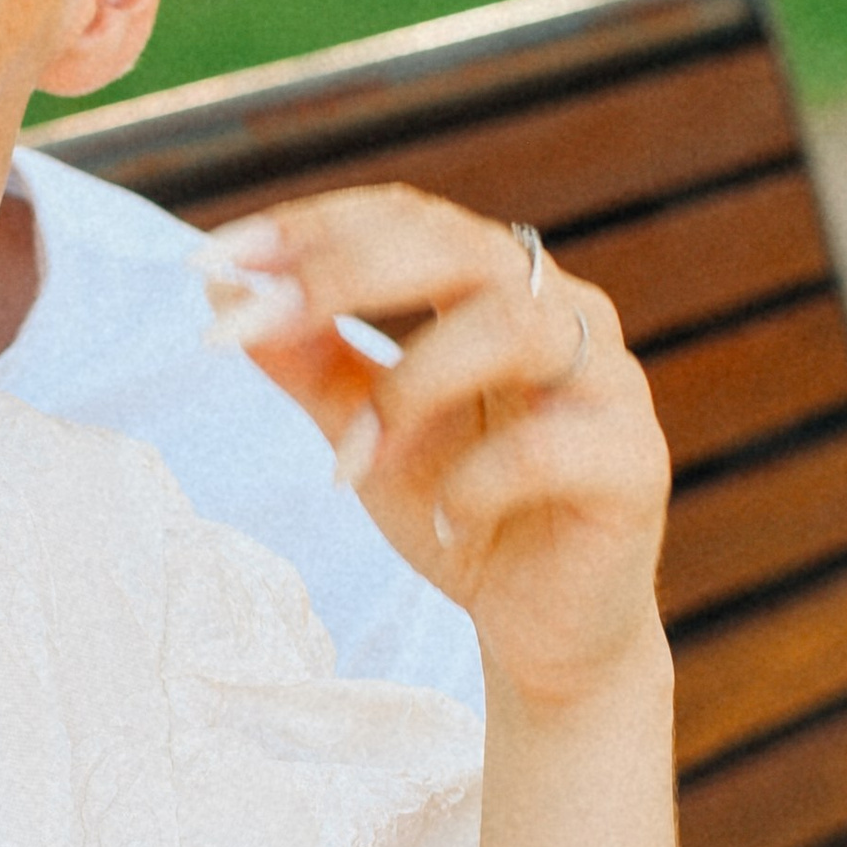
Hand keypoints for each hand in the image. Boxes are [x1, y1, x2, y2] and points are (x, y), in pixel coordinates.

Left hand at [200, 190, 669, 711]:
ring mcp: (608, 383)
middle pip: (460, 247)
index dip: (310, 227)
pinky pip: (555, 446)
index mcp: (496, 287)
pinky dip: (480, 482)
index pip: (406, 217)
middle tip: (255, 319)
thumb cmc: (459, 508)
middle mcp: (561, 312)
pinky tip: (445, 524)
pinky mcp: (635, 463)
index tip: (212, 258)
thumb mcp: (362, 428)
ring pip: (516, 326)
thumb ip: (305, 359)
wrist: (543, 629)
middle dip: (344, 274)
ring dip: (410, 387)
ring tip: (352, 459)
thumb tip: (220, 285)